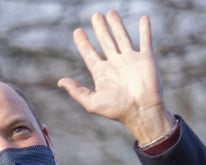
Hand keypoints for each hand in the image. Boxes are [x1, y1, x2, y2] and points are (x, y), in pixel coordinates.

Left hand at [57, 10, 174, 145]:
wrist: (141, 111)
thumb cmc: (117, 110)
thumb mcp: (92, 102)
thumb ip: (76, 91)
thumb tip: (60, 81)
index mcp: (102, 73)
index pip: (90, 54)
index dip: (83, 43)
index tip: (77, 31)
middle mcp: (115, 64)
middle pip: (105, 41)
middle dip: (100, 28)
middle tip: (95, 15)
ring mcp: (130, 60)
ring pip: (122, 37)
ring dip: (116, 25)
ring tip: (111, 12)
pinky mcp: (146, 58)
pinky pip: (146, 40)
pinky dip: (145, 29)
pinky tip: (143, 18)